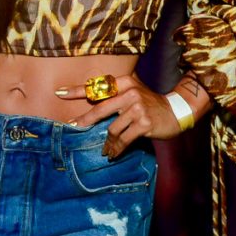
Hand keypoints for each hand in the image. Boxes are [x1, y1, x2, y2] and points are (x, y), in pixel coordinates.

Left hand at [56, 73, 181, 158]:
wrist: (176, 111)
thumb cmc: (149, 102)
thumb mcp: (133, 90)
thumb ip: (115, 93)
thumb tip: (90, 99)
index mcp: (125, 82)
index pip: (97, 86)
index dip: (77, 90)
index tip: (59, 93)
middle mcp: (130, 92)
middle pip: (100, 108)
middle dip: (85, 120)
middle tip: (72, 127)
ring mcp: (137, 108)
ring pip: (112, 128)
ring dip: (107, 142)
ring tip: (105, 149)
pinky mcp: (144, 123)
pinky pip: (123, 139)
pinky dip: (116, 148)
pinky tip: (112, 154)